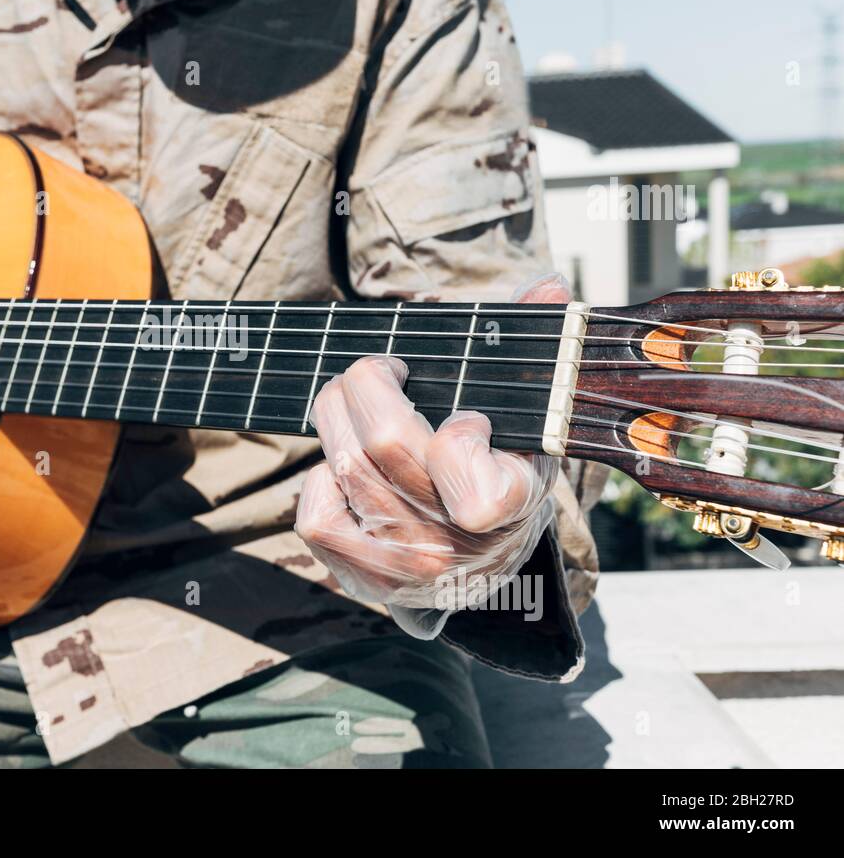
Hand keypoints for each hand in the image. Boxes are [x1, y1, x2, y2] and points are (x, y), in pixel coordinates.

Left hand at [295, 274, 570, 627]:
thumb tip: (544, 286)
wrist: (483, 563)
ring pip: (343, 466)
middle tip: (377, 370)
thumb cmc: (502, 471)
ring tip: (352, 400)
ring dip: (336, 416)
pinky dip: (319, 479)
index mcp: (510, 503)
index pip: (471, 479)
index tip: (466, 417)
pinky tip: (344, 468)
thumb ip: (537, 347)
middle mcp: (455, 544)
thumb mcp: (531, 418)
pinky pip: (315, 515)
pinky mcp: (360, 574)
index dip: (458, 437)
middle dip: (366, 383)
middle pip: (382, 444)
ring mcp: (404, 564)